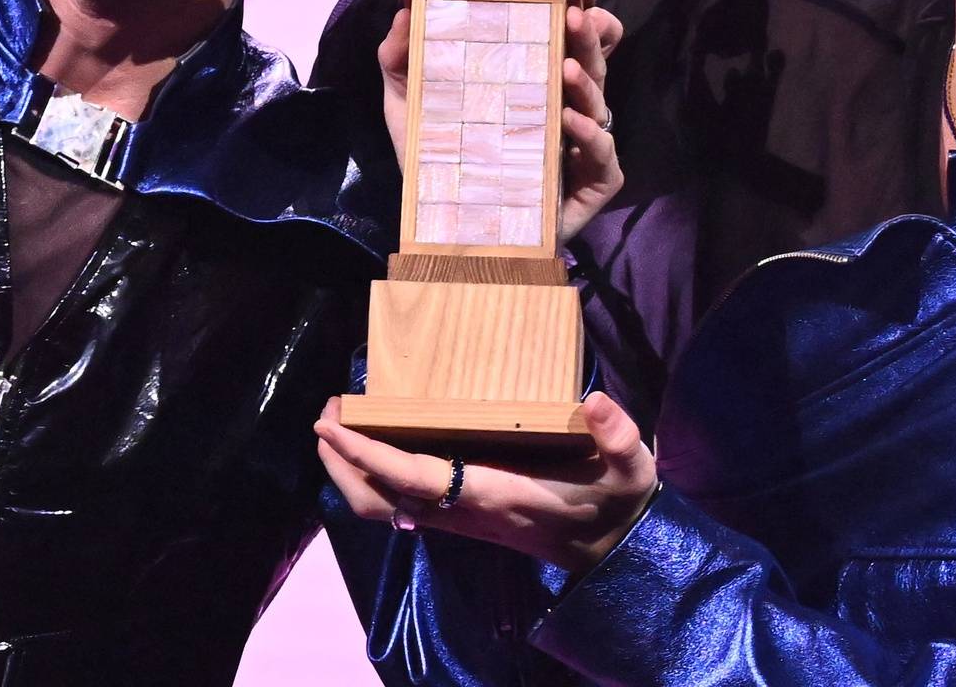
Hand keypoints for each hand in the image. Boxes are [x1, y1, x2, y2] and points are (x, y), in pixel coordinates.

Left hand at [316, 393, 657, 572]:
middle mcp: (465, 511)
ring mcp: (460, 517)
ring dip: (351, 471)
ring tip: (337, 424)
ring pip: (385, 506)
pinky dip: (376, 473)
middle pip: (379, 502)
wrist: (613, 551)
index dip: (371, 455)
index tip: (335, 425)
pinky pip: (402, 500)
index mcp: (494, 495)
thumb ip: (618, 435)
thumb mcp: (629, 469)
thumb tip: (593, 403)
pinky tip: (376, 441)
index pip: (417, 478)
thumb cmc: (616, 505)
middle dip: (342, 464)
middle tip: (326, 413)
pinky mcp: (463, 515)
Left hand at [378, 1, 623, 243]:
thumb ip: (400, 59)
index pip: (571, 47)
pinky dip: (592, 139)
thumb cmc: (435, 161)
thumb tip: (404, 13)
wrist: (439, 228)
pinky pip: (604, 159)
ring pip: (601, 109)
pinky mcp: (588, 188)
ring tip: (566, 67)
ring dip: (588, 85)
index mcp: (534, 87)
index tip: (573, 3)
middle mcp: (563, 113)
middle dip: (588, 40)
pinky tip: (569, 123)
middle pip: (591, 68)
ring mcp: (578, 151)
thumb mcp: (409, 105)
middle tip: (574, 17)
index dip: (584, 26)